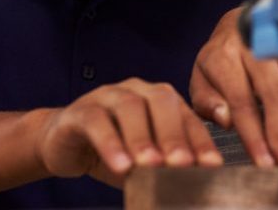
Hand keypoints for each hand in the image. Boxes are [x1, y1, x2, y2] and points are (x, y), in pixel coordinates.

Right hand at [35, 79, 221, 187]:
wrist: (65, 147)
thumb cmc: (115, 154)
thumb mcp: (145, 164)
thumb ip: (167, 168)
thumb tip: (195, 187)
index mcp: (160, 99)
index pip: (186, 115)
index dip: (201, 140)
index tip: (212, 165)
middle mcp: (137, 90)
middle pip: (161, 101)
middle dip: (174, 134)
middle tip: (182, 164)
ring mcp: (107, 96)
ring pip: (129, 107)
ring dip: (142, 138)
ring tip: (150, 165)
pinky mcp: (80, 111)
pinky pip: (96, 122)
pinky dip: (110, 143)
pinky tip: (120, 166)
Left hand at [189, 6, 277, 167]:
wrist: (238, 24)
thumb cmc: (219, 62)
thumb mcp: (201, 80)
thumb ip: (208, 101)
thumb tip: (226, 119)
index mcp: (223, 57)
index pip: (241, 101)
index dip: (254, 134)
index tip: (263, 162)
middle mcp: (254, 47)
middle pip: (275, 93)